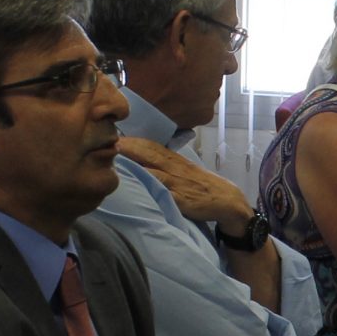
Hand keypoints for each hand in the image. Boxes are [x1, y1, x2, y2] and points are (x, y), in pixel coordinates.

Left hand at [121, 137, 254, 230]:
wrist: (227, 200)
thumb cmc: (202, 186)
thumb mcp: (185, 170)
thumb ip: (166, 165)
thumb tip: (143, 160)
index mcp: (175, 160)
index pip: (152, 146)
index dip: (134, 140)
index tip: (115, 135)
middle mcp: (175, 168)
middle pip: (150, 153)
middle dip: (130, 146)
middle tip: (109, 141)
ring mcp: (178, 183)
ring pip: (154, 169)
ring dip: (136, 162)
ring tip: (117, 158)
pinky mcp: (181, 199)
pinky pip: (164, 191)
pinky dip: (151, 184)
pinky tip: (138, 182)